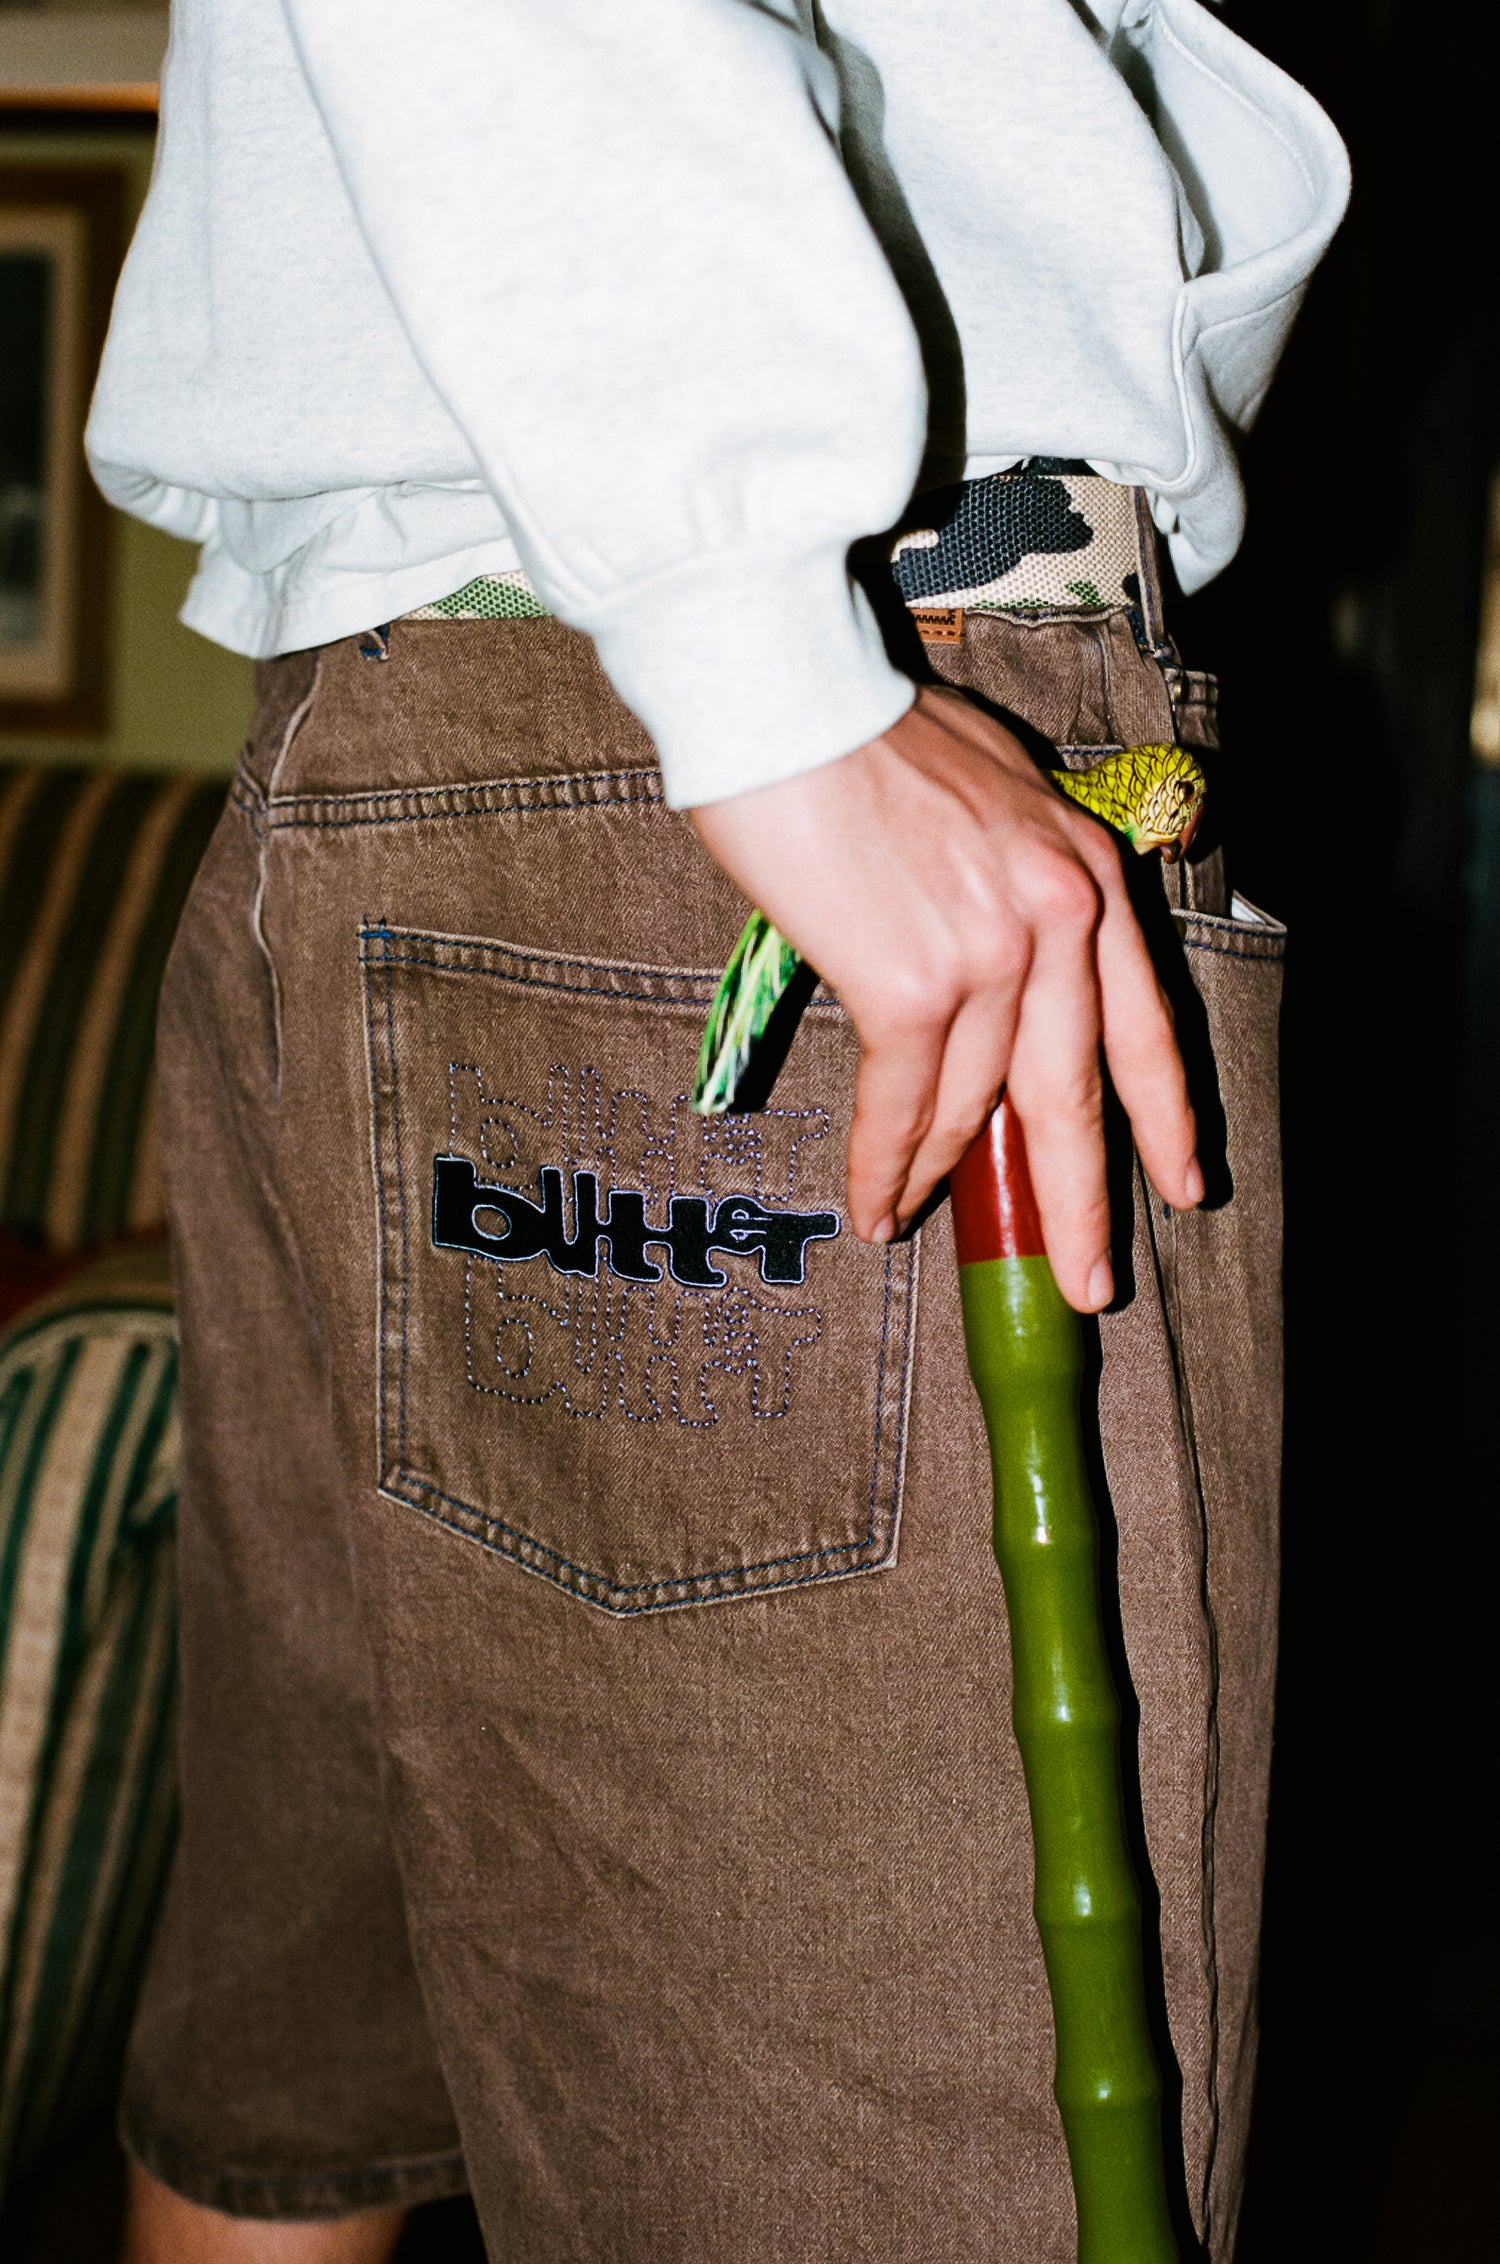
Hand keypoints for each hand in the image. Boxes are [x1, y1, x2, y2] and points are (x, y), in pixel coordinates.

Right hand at [689, 684, 1201, 1312]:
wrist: (787, 696)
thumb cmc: (859, 734)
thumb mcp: (986, 796)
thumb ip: (1010, 881)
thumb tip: (983, 957)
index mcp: (1084, 869)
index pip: (1142, 1019)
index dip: (1165, 1112)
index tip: (1186, 1182)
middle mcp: (1061, 915)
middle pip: (1081, 1092)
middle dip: (1083, 1201)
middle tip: (1088, 1283)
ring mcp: (995, 954)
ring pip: (980, 1107)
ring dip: (941, 1180)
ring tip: (915, 1227)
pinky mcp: (914, 984)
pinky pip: (905, 1106)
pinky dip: (884, 1166)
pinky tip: (875, 1209)